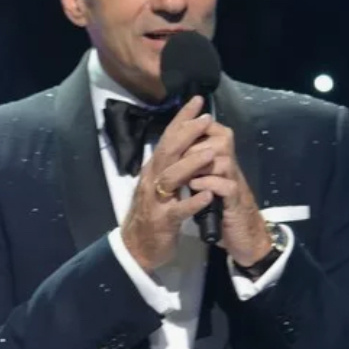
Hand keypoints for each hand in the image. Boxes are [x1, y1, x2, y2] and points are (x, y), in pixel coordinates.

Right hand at [121, 96, 217, 270]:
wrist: (136, 248)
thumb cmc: (152, 214)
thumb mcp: (159, 185)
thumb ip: (169, 166)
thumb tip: (182, 141)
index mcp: (153, 170)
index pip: (167, 138)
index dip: (181, 119)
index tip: (197, 101)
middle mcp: (152, 180)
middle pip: (167, 152)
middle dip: (187, 134)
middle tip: (206, 119)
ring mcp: (156, 201)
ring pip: (171, 178)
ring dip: (191, 164)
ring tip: (212, 153)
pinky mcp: (163, 221)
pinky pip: (178, 210)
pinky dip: (192, 201)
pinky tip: (207, 194)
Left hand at [182, 121, 271, 265]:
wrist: (243, 235)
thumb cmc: (220, 205)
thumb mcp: (205, 181)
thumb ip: (195, 163)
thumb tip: (173, 143)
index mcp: (222, 158)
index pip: (214, 130)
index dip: (194, 128)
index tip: (176, 133)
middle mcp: (232, 165)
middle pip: (219, 140)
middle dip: (193, 145)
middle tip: (174, 155)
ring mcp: (236, 182)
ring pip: (222, 160)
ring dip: (199, 164)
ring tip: (182, 171)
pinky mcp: (236, 201)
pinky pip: (226, 186)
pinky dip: (208, 184)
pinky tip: (194, 187)